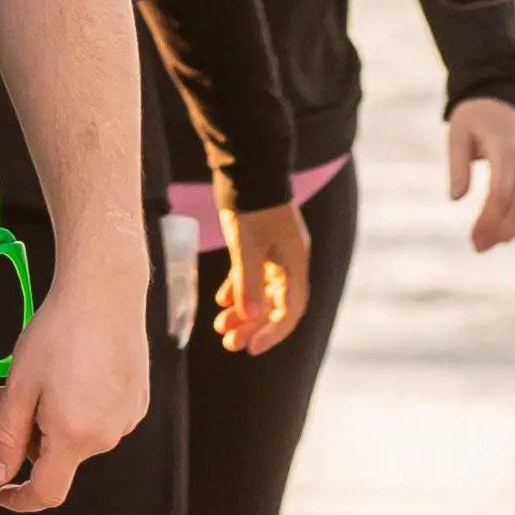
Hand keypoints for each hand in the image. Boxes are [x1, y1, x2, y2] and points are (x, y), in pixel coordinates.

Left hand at [0, 236, 150, 510]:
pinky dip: (78, 405)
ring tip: (43, 374)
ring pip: (77, 436)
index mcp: (75, 436)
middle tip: (8, 395)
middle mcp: (107, 435)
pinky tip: (73, 370)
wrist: (105, 291)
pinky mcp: (138, 400)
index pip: (47, 492)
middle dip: (29, 434)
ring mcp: (127, 418)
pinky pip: (99, 417)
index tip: (3, 493)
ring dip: (52, 418)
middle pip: (58, 456)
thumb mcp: (19, 385)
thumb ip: (5, 437)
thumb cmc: (61, 331)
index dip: (21, 499)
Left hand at [214, 199, 312, 353]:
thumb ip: (247, 281)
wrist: (248, 165)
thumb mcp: (246, 244)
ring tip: (220, 327)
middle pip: (276, 305)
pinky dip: (238, 289)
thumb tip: (249, 317)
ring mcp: (276, 252)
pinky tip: (221, 300)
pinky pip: (252, 275)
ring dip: (243, 311)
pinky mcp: (261, 244)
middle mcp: (290, 261)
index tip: (252, 348)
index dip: (273, 332)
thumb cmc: (251, 204)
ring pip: (262, 292)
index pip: (290, 309)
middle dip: (253, 326)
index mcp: (294, 262)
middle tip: (230, 344)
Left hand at [447, 95, 514, 251]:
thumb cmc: (475, 117)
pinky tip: (500, 233)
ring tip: (486, 245)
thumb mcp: (457, 133)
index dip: (489, 219)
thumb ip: (458, 165)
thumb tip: (456, 198)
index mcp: (505, 148)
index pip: (502, 192)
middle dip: (501, 231)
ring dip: (510, 231)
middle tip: (477, 247)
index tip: (472, 237)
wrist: (502, 100)